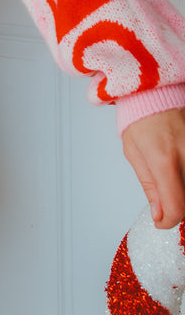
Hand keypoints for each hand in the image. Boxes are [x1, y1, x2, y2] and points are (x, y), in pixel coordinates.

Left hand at [122, 108, 184, 227]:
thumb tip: (160, 217)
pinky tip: (179, 172)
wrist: (156, 92)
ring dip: (184, 193)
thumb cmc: (141, 121)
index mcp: (163, 158)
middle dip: (178, 208)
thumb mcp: (134, 153)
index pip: (177, 207)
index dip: (169, 221)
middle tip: (166, 200)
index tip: (161, 220)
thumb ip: (150, 187)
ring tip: (173, 181)